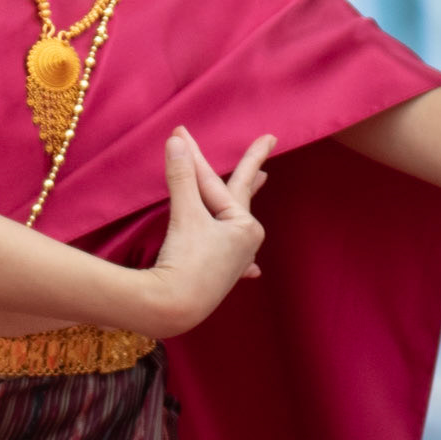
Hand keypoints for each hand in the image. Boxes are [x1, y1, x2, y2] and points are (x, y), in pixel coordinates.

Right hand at [144, 127, 272, 337]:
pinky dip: (243, 260)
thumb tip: (176, 141)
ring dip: (240, 201)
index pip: (214, 183)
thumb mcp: (185, 213)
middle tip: (268, 141)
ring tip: (261, 179)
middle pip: (236, 196)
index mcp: (245, 225)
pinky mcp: (220, 278)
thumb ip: (182, 177)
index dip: (194, 157)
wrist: (172, 308)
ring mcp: (234, 261)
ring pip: (232, 220)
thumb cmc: (185, 260)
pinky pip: (234, 259)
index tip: (181, 131)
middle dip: (251, 168)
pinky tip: (254, 270)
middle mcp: (246, 242)